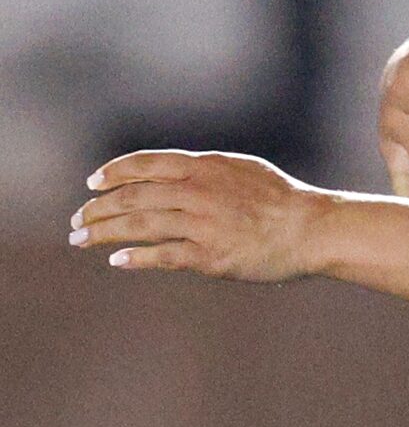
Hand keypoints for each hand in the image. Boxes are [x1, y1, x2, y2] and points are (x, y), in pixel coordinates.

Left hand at [70, 151, 328, 280]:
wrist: (312, 229)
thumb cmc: (282, 199)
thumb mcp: (241, 169)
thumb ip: (205, 170)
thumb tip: (173, 173)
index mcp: (204, 167)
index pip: (144, 165)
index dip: (113, 173)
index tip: (93, 183)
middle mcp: (197, 192)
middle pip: (132, 198)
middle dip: (97, 209)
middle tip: (78, 221)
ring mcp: (202, 224)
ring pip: (139, 226)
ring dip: (104, 233)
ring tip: (82, 241)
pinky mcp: (210, 255)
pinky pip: (162, 256)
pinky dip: (135, 258)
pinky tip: (117, 261)